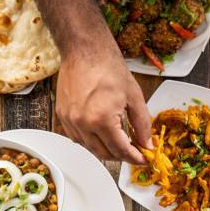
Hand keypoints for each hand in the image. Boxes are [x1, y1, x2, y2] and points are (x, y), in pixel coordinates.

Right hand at [55, 46, 152, 163]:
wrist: (84, 50)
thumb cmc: (109, 68)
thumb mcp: (134, 97)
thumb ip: (142, 124)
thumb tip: (147, 144)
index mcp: (102, 119)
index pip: (120, 150)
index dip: (134, 158)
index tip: (142, 160)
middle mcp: (83, 123)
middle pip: (104, 153)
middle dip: (121, 156)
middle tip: (133, 152)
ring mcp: (70, 121)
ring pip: (90, 148)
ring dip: (106, 149)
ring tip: (119, 143)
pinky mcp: (62, 116)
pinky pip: (78, 138)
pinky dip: (91, 141)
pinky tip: (101, 134)